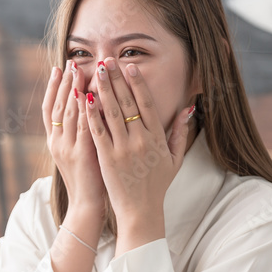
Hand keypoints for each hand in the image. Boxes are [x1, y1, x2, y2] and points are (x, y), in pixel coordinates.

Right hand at [42, 61, 105, 217]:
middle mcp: (57, 142)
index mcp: (55, 141)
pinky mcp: (80, 154)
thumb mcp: (78, 152)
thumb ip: (80, 132)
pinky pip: (82, 127)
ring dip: (73, 90)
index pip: (50, 108)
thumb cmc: (88, 179)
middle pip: (57, 105)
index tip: (58, 68)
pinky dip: (84, 110)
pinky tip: (88, 94)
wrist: (86, 205)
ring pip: (67, 113)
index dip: (53, 87)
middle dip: (64, 82)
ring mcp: (67, 148)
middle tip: (70, 62)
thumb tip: (86, 108)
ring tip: (78, 70)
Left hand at [79, 58, 193, 239]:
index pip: (146, 103)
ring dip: (102, 89)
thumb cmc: (157, 185)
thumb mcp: (174, 159)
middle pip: (127, 102)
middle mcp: (140, 140)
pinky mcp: (107, 158)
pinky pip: (98, 130)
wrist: (141, 211)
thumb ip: (179, 132)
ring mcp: (123, 149)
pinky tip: (84, 98)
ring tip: (94, 71)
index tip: (130, 66)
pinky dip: (91, 113)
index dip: (137, 82)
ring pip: (111, 112)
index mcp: (156, 138)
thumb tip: (187, 108)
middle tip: (107, 60)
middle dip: (116, 79)